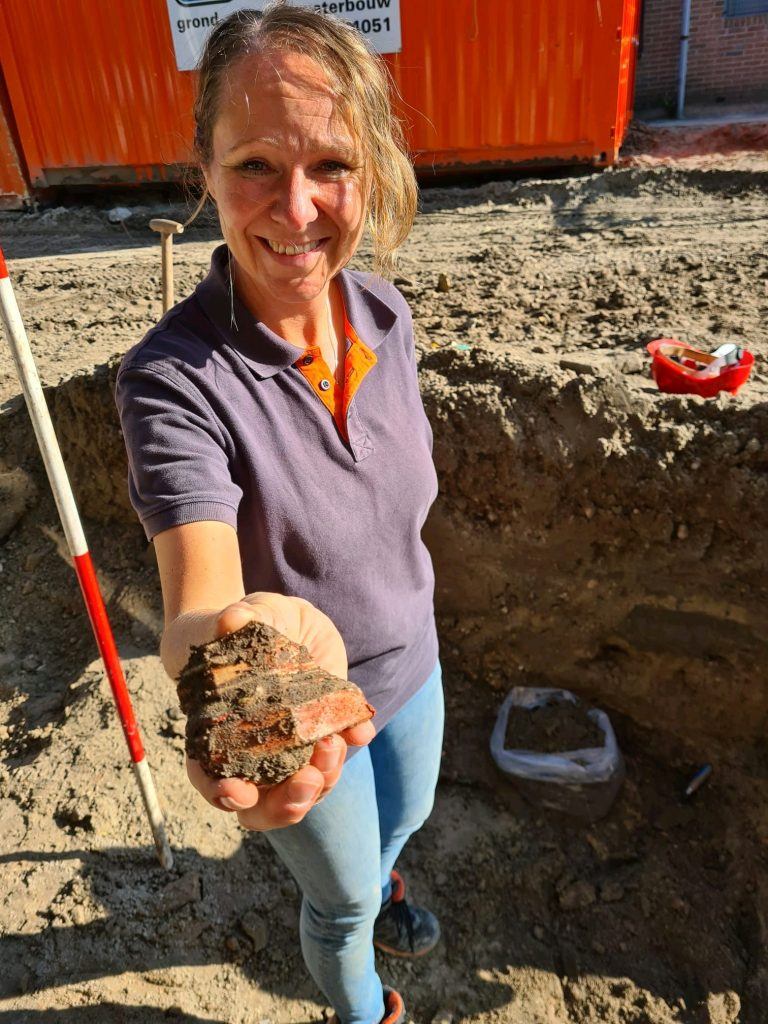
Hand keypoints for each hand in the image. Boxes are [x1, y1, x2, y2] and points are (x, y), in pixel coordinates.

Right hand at [186, 592, 375, 829]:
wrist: (278, 620)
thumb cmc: (238, 625)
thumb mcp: (233, 619)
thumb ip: (230, 621)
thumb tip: (232, 620)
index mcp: (218, 733)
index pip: (210, 778)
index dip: (221, 792)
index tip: (238, 791)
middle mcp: (255, 751)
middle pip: (263, 804)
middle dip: (287, 804)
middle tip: (308, 780)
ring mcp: (292, 745)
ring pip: (306, 785)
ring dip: (324, 776)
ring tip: (333, 744)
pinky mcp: (324, 726)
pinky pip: (339, 745)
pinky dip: (351, 741)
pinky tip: (360, 728)